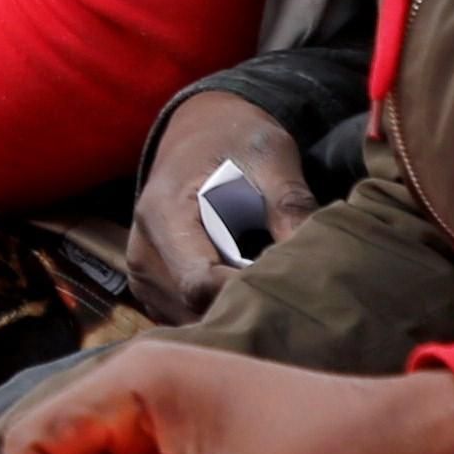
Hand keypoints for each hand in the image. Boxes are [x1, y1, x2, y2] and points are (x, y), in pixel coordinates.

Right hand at [125, 93, 317, 325]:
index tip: (288, 289)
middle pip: (193, 310)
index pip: (199, 283)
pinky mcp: (152, 288)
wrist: (202, 131)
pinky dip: (217, 315)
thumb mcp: (269, 156)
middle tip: (290, 297)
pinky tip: (247, 295)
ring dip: (230, 315)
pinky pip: (184, 319)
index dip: (246, 294)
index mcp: (163, 215)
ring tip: (270, 294)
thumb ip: (289, 204)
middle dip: (243, 309)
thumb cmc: (235, 140)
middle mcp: (143, 252)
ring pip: (189, 322)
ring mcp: (142, 274)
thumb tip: (311, 258)